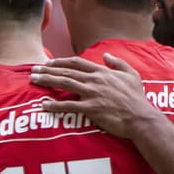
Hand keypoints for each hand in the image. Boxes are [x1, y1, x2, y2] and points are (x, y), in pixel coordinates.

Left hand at [29, 54, 161, 138]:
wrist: (140, 118)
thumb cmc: (137, 98)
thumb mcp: (131, 75)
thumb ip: (118, 63)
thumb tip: (106, 55)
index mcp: (102, 72)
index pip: (76, 63)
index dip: (60, 62)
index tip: (48, 63)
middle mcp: (94, 80)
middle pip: (66, 72)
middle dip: (47, 70)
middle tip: (33, 70)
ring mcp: (92, 94)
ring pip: (64, 84)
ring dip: (47, 81)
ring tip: (33, 80)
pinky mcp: (91, 108)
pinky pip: (69, 106)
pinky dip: (55, 105)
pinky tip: (43, 105)